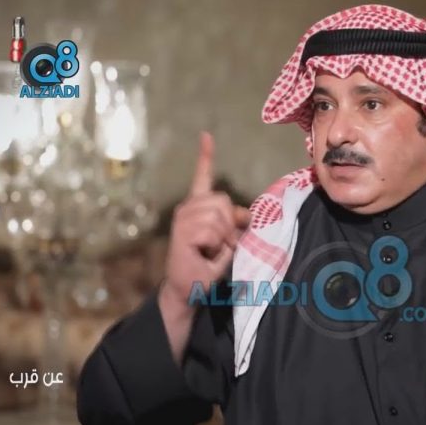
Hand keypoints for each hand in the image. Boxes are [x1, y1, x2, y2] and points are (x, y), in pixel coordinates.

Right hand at [162, 132, 250, 308]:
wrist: (188, 288)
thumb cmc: (207, 265)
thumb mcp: (227, 240)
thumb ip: (234, 222)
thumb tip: (244, 213)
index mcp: (198, 207)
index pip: (202, 177)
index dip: (205, 156)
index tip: (206, 136)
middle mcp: (187, 208)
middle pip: (223, 201)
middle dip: (229, 225)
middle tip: (220, 245)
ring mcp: (183, 219)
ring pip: (219, 218)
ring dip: (222, 239)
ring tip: (210, 251)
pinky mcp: (182, 232)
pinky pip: (211, 232)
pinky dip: (215, 247)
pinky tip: (203, 254)